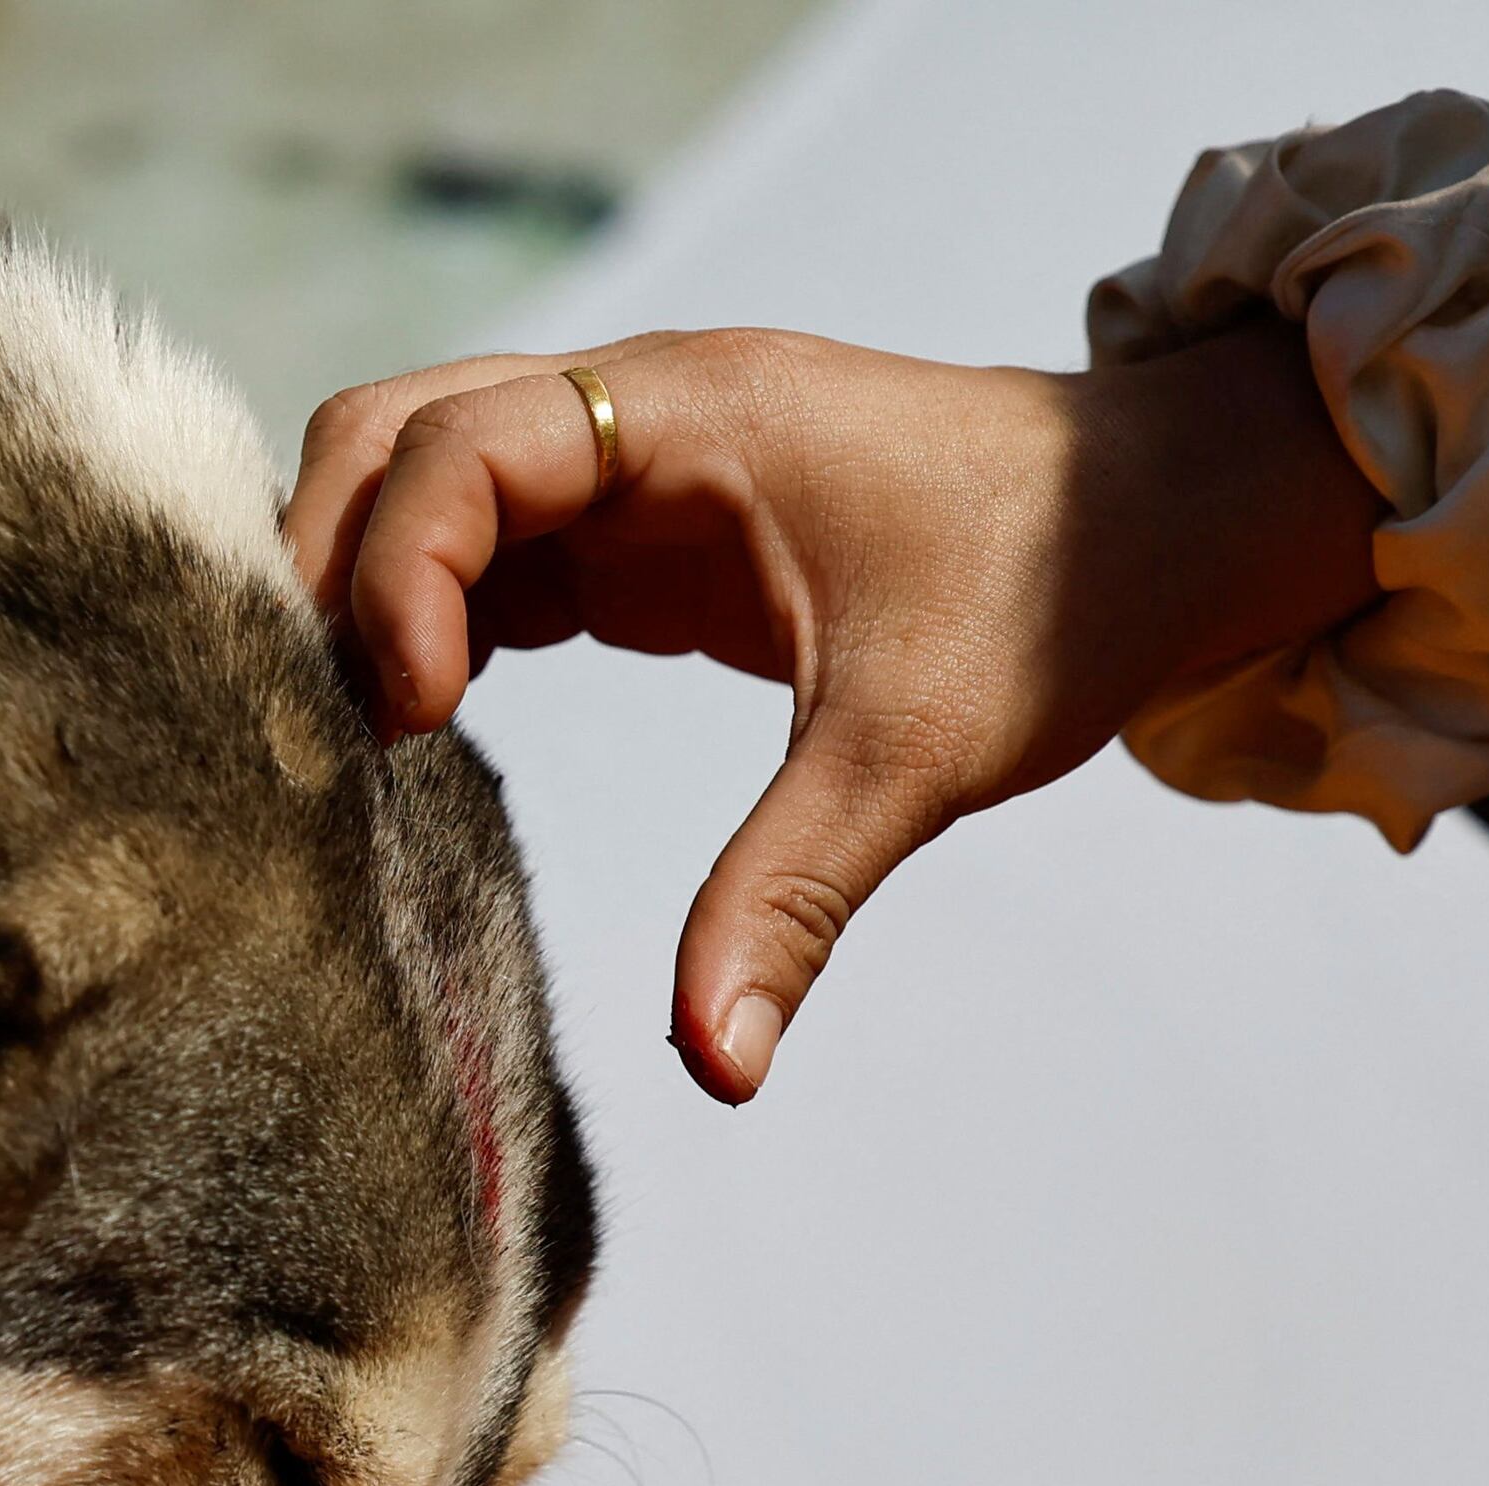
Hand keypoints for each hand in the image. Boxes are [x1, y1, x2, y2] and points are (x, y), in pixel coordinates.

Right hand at [290, 324, 1381, 1101]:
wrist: (1164, 522)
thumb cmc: (1055, 596)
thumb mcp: (915, 755)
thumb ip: (789, 903)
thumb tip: (715, 1072)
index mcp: (686, 416)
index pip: (455, 450)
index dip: (394, 579)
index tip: (413, 724)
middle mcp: (634, 412)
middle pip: (388, 434)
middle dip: (324, 568)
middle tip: (324, 738)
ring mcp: (631, 463)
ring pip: (418, 481)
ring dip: (366, 594)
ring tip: (355, 750)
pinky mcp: (642, 528)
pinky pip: (484, 548)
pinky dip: (430, 624)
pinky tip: (426, 742)